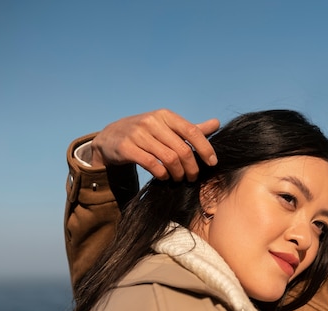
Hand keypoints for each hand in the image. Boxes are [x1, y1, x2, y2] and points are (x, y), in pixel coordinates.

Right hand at [91, 109, 220, 180]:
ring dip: (178, 173)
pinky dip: (162, 174)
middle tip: (193, 177)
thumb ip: (191, 129)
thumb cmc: (146, 133)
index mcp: (165, 116)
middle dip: (192, 167)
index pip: (192, 132)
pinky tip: (164, 177)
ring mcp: (137, 134)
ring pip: (169, 158)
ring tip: (179, 178)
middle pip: (182, 149)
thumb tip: (217, 123)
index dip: (205, 148)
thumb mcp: (167, 127)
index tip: (212, 163)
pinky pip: (152, 164)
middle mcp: (152, 122)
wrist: (111, 137)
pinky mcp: (126, 147)